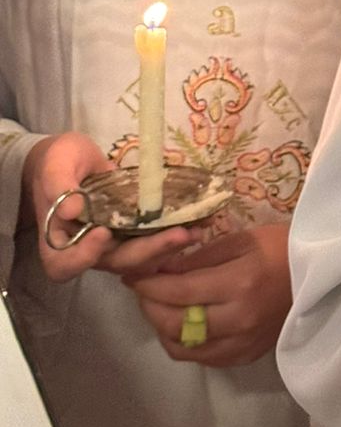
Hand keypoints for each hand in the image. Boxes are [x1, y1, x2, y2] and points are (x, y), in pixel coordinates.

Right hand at [24, 132, 200, 282]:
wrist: (71, 161)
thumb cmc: (58, 163)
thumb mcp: (55, 164)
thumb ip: (59, 183)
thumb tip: (71, 208)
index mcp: (57, 241)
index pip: (65, 264)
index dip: (85, 256)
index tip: (103, 233)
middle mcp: (86, 251)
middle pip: (115, 263)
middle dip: (149, 250)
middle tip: (179, 234)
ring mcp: (112, 245)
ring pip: (139, 257)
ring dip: (168, 247)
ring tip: (197, 231)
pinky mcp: (131, 233)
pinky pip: (152, 241)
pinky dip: (174, 235)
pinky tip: (199, 224)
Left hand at [125, 222, 291, 366]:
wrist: (320, 274)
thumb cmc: (282, 247)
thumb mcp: (241, 239)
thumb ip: (200, 257)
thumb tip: (160, 267)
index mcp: (239, 283)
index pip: (178, 291)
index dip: (148, 284)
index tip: (132, 275)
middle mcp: (238, 320)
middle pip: (174, 324)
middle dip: (149, 306)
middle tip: (143, 289)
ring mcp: (242, 343)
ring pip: (183, 348)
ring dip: (163, 328)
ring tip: (160, 306)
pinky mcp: (245, 356)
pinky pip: (202, 357)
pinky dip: (184, 342)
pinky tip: (184, 323)